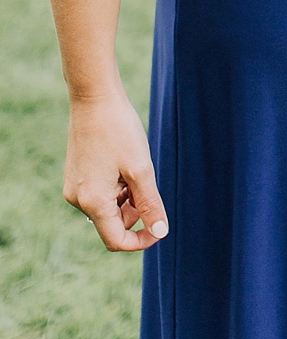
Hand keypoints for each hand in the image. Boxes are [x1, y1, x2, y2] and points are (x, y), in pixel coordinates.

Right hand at [64, 91, 168, 251]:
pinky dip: (116, 187)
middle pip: (113, 223)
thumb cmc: (119, 131)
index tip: (160, 228)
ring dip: (127, 197)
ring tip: (135, 166)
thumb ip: (150, 204)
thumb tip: (160, 232)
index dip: (141, 240)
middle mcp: (78, 200)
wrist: (94, 98)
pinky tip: (123, 162)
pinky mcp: (76, 175)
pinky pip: (100, 193)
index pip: (116, 240)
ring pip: (108, 208)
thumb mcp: (141, 169)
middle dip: (135, 212)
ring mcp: (74, 187)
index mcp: (92, 202)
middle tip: (147, 181)